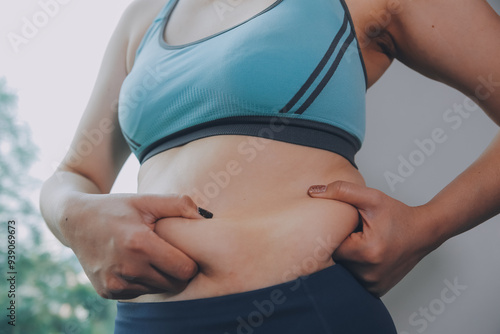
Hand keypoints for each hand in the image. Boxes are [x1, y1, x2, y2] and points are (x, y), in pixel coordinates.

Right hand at [62, 193, 206, 298]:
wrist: (76, 221)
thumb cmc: (117, 208)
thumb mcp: (146, 199)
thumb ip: (179, 204)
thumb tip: (205, 218)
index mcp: (139, 244)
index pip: (184, 269)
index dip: (190, 261)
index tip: (185, 250)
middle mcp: (126, 268)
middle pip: (174, 283)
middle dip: (178, 270)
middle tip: (170, 253)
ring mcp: (115, 283)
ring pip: (158, 290)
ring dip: (160, 276)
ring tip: (151, 255)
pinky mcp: (107, 292)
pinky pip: (139, 293)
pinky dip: (143, 281)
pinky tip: (135, 263)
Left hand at [308, 181, 438, 296]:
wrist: (424, 232)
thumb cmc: (398, 215)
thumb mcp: (370, 197)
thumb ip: (341, 191)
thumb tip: (312, 191)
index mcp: (365, 252)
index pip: (328, 246)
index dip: (332, 234)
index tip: (345, 227)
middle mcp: (369, 274)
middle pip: (335, 260)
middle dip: (339, 246)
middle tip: (353, 234)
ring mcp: (373, 285)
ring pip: (343, 271)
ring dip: (346, 258)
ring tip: (360, 244)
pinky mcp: (376, 290)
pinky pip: (354, 279)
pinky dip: (355, 268)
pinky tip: (366, 255)